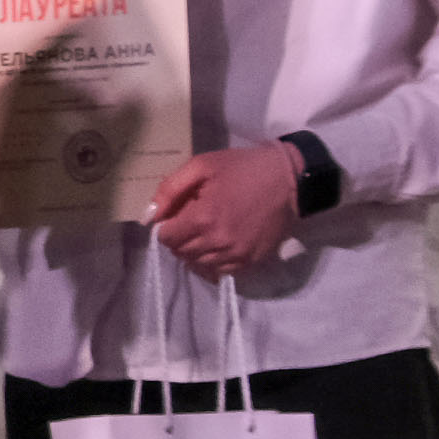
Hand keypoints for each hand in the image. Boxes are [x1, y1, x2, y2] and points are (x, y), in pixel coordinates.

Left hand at [150, 143, 301, 278]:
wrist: (289, 179)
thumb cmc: (243, 168)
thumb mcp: (202, 165)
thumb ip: (170, 189)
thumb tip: (149, 216)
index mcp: (203, 218)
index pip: (167, 238)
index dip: (166, 226)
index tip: (177, 214)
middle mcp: (218, 242)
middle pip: (181, 253)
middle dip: (179, 237)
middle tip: (191, 220)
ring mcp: (237, 256)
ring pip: (198, 265)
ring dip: (194, 251)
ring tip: (205, 231)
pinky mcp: (252, 262)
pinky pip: (220, 273)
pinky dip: (212, 262)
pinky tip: (217, 245)